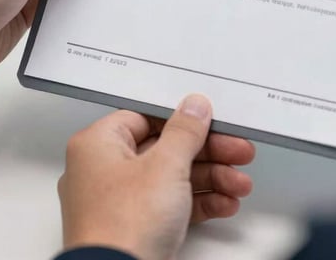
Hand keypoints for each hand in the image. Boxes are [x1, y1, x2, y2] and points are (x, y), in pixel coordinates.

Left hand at [58, 94, 254, 259]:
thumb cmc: (122, 228)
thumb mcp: (165, 166)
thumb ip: (185, 131)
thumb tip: (193, 108)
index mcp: (97, 145)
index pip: (147, 117)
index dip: (184, 119)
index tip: (211, 122)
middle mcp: (102, 171)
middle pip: (165, 149)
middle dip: (209, 153)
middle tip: (236, 152)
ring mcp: (118, 203)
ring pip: (172, 179)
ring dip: (211, 179)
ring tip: (237, 183)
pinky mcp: (133, 228)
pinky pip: (170, 205)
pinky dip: (198, 203)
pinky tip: (223, 204)